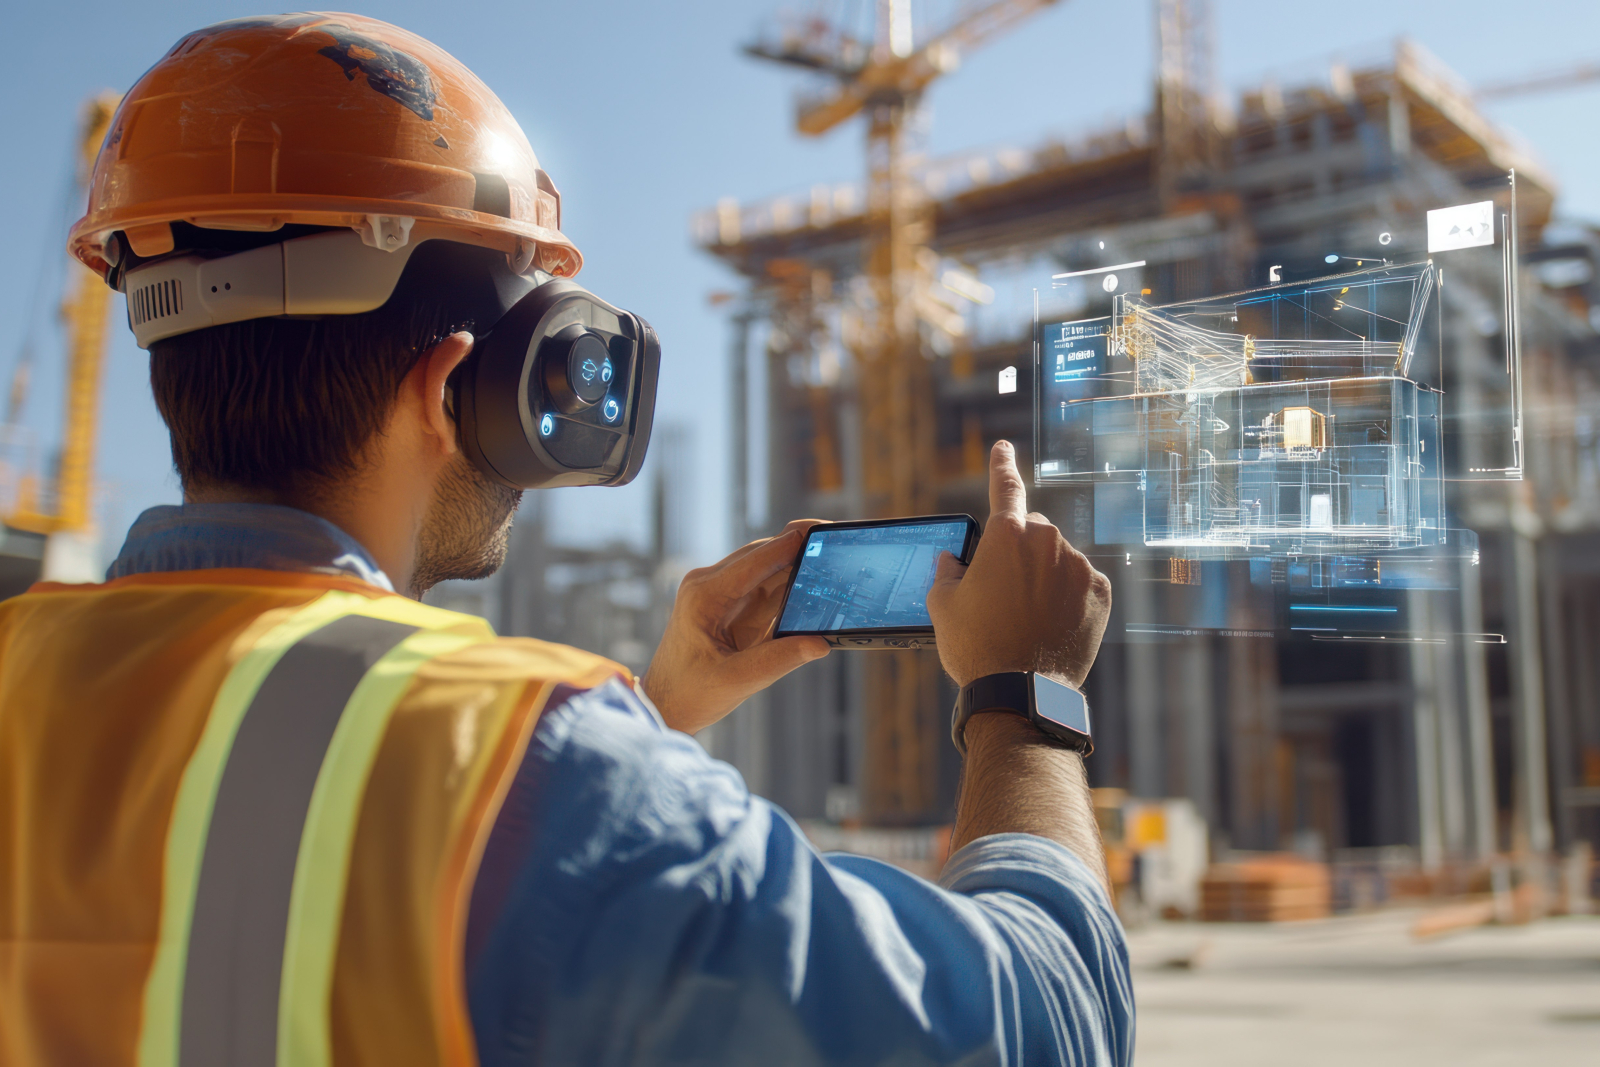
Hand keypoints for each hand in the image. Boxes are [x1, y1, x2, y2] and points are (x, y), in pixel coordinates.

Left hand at [643, 520, 830, 733]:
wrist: (665, 704)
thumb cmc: (688, 693)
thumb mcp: (735, 681)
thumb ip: (778, 661)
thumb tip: (820, 644)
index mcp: (704, 596)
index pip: (754, 560)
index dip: (788, 544)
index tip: (819, 530)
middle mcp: (710, 585)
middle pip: (764, 555)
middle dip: (799, 547)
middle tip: (835, 541)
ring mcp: (720, 592)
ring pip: (768, 567)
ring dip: (798, 565)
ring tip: (834, 562)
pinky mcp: (731, 604)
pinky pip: (767, 586)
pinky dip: (791, 585)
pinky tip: (816, 586)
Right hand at [927, 441, 1110, 688]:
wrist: (1020, 694)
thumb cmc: (976, 648)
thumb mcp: (943, 607)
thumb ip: (947, 572)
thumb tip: (953, 560)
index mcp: (1005, 536)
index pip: (1004, 486)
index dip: (1001, 464)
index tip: (1002, 446)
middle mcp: (1047, 541)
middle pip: (1031, 532)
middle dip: (1018, 552)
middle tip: (1001, 593)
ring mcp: (1078, 566)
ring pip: (1057, 559)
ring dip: (1043, 577)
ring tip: (1025, 620)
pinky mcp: (1100, 592)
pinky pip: (1080, 583)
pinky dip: (1067, 597)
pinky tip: (1050, 625)